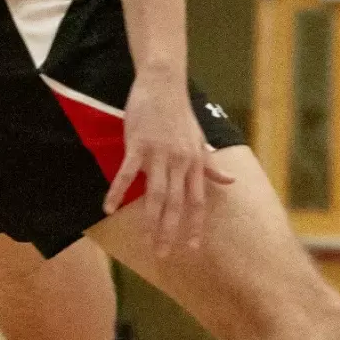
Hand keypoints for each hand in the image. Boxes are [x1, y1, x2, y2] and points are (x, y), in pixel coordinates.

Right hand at [106, 68, 234, 256]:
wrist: (165, 84)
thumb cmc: (181, 114)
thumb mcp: (200, 140)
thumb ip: (211, 165)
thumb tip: (231, 182)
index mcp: (195, 163)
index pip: (197, 202)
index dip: (194, 226)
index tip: (191, 248)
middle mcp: (180, 162)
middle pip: (176, 204)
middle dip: (169, 231)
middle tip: (162, 255)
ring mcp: (159, 154)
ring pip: (155, 193)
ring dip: (149, 219)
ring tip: (144, 241)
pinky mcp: (138, 144)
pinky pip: (127, 173)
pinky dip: (117, 191)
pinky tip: (108, 208)